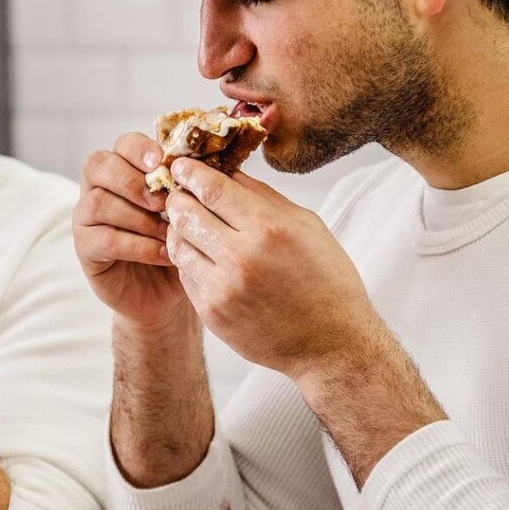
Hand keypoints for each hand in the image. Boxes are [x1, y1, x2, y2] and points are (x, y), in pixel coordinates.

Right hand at [73, 133, 192, 330]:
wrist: (170, 294)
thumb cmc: (182, 244)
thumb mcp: (192, 212)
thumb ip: (191, 186)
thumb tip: (208, 164)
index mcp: (126, 169)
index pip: (123, 144)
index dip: (139, 149)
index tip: (162, 162)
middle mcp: (99, 188)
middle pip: (98, 165)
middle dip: (132, 181)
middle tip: (162, 202)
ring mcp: (87, 218)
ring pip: (98, 202)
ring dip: (137, 216)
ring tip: (168, 232)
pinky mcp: (86, 249)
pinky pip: (103, 239)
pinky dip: (137, 245)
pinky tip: (163, 253)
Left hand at [165, 158, 379, 382]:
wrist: (331, 344)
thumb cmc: (326, 281)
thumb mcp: (307, 226)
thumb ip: (263, 197)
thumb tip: (228, 171)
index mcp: (269, 229)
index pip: (212, 188)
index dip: (190, 172)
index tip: (181, 165)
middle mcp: (241, 258)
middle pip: (186, 213)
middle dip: (178, 197)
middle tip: (177, 191)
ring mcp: (222, 288)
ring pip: (178, 245)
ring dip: (178, 229)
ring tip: (187, 222)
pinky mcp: (212, 313)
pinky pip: (186, 275)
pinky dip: (189, 259)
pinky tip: (201, 253)